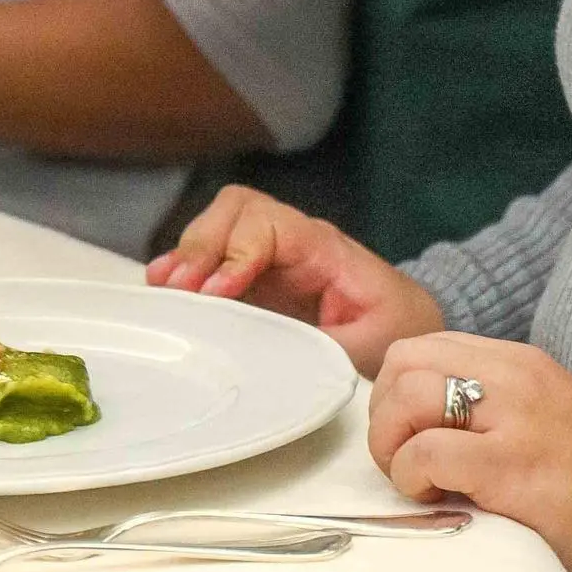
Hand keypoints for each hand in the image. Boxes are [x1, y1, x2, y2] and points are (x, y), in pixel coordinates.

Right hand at [146, 184, 442, 373]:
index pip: (271, 226)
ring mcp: (268, 256)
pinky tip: (164, 288)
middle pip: (238, 210)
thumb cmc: (395, 330)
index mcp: (324, 248)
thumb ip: (328, 348)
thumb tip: (281, 361)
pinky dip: (185, 268)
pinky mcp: (252, 278)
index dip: (237, 252)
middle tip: (180, 289)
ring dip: (188, 252)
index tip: (216, 293)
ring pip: (219, 225)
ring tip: (164, 287)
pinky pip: (212, 258)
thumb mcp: (372, 345)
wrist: (408, 326)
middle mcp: (291, 241)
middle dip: (203, 244)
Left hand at [367, 334, 571, 571]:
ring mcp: (514, 417)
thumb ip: (488, 403)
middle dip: (385, 416)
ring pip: (407, 396)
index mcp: (518, 363)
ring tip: (418, 479)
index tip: (406, 434)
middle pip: (403, 363)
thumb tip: (417, 417)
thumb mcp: (540, 415)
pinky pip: (426, 452)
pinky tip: (435, 497)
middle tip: (402, 459)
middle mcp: (515, 377)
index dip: (395, 391)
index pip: (423, 348)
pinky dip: (412, 476)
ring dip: (393, 445)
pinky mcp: (509, 464)